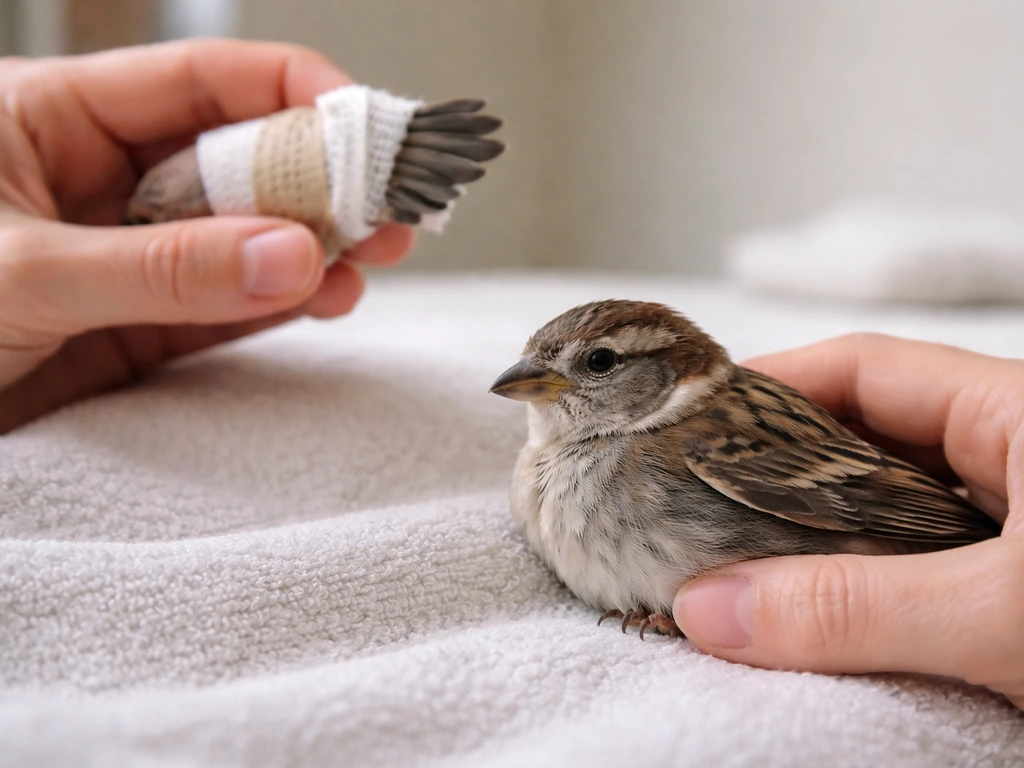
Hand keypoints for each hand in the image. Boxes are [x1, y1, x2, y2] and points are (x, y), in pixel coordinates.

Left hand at [0, 39, 414, 433]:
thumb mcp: (19, 274)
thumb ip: (159, 266)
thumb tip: (294, 255)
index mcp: (58, 118)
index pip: (207, 80)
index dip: (300, 93)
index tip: (370, 131)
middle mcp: (104, 180)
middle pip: (242, 158)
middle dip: (324, 178)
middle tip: (397, 204)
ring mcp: (131, 256)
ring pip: (246, 235)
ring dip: (316, 245)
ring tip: (373, 259)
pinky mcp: (141, 327)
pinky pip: (228, 303)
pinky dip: (282, 302)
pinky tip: (327, 296)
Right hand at [672, 332, 1023, 706]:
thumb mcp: (1004, 610)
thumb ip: (857, 605)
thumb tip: (710, 608)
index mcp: (1018, 410)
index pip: (861, 369)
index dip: (766, 385)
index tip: (685, 424)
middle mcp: (1014, 456)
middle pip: (865, 442)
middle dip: (778, 478)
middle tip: (696, 513)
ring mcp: (1018, 528)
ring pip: (888, 518)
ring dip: (817, 549)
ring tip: (741, 580)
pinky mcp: (1018, 594)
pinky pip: (919, 580)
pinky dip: (865, 600)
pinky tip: (822, 630)